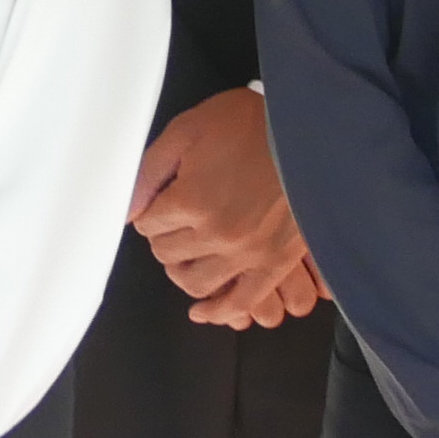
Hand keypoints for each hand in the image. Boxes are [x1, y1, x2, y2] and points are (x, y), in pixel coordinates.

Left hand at [131, 87, 316, 327]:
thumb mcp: (188, 130)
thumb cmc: (252, 125)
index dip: (153, 210)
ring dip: (184, 268)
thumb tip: (126, 208)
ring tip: (189, 253)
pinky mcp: (274, 264)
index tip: (165, 200)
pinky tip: (203, 311)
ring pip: (194, 282)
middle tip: (177, 221)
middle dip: (165, 235)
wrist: (312, 134)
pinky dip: (218, 311)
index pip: (147, 224)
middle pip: (167, 253)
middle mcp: (216, 233)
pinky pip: (240, 302)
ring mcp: (247, 253)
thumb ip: (150, 170)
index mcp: (190, 199)